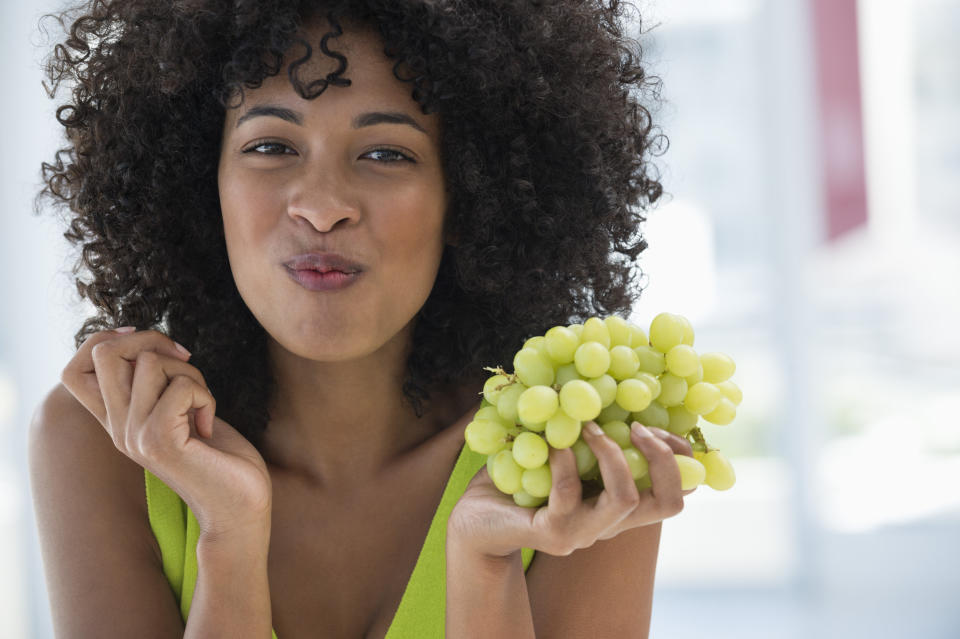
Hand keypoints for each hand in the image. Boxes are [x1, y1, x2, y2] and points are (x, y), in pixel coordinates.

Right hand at [60, 328, 271, 538]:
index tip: (146, 344)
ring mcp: (133, 436)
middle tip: (185, 363)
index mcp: (118, 422)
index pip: (74, 370)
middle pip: (104, 353)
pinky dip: (205, 396)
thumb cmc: (221, 460)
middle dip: (152, 340)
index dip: (103, 341)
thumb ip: (159, 385)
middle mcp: (117, 429)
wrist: (238, 509)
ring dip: (190, 374)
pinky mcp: (158, 442)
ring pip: (150, 362)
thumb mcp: (182, 412)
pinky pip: (181, 387)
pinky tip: (207, 426)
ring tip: (203, 406)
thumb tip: (150, 345)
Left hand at [448, 420, 693, 558]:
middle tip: (639, 427)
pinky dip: (564, 459)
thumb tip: (603, 376)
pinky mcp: (553, 533)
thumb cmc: (519, 481)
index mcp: (617, 505)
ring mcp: (583, 533)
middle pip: (669, 504)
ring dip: (612, 453)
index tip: (657, 425)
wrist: (475, 522)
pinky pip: (569, 493)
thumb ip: (586, 431)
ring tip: (590, 426)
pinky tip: (552, 443)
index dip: (681, 460)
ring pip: (625, 499)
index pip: (675, 494)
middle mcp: (609, 523)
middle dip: (663, 458)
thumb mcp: (561, 450)